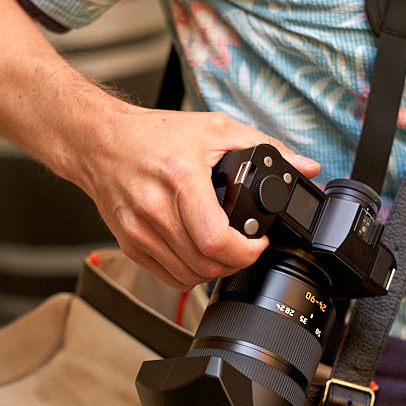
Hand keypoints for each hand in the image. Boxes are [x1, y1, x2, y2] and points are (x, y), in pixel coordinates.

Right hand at [72, 101, 319, 289]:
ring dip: (214, 270)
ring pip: (188, 276)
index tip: (257, 243)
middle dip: (236, 262)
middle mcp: (155, 210)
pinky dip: (190, 273)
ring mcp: (140, 231)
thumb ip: (265, 145)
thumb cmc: (151, 135)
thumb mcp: (214, 129)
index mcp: (180, 181)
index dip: (246, 252)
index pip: (216, 241)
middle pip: (206, 264)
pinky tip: (197, 253)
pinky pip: (169, 277)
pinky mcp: (130, 244)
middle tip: (245, 247)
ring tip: (223, 249)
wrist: (99, 142)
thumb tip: (305, 165)